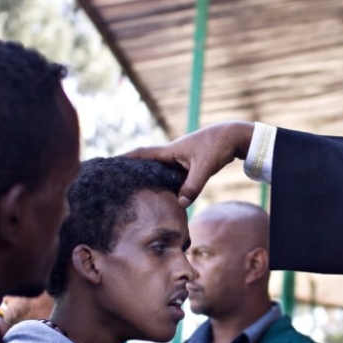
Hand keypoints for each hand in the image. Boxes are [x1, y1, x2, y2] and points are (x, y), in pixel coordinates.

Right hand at [126, 121, 254, 206]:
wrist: (233, 137)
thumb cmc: (217, 147)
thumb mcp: (204, 168)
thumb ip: (193, 186)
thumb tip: (181, 204)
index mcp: (170, 151)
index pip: (142, 154)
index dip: (126, 159)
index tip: (110, 164)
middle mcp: (172, 155)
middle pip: (148, 164)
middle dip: (133, 171)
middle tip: (117, 182)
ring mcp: (180, 160)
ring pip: (161, 172)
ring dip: (151, 180)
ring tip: (136, 193)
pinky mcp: (189, 165)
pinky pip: (173, 176)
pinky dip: (167, 185)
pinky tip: (165, 196)